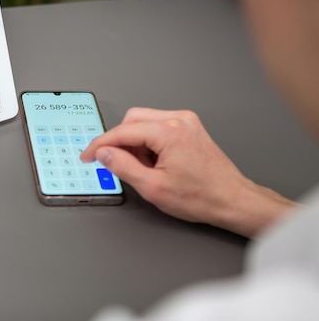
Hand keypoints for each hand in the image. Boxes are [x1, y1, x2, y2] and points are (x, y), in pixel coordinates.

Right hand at [80, 108, 296, 237]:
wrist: (233, 200)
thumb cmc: (202, 197)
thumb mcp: (153, 187)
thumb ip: (123, 167)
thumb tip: (104, 153)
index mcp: (168, 132)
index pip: (122, 132)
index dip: (99, 144)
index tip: (87, 155)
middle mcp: (178, 120)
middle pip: (131, 120)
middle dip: (119, 142)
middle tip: (118, 165)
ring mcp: (185, 121)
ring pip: (143, 122)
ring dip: (135, 143)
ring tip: (145, 169)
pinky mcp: (189, 127)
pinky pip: (157, 126)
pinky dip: (148, 142)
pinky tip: (155, 162)